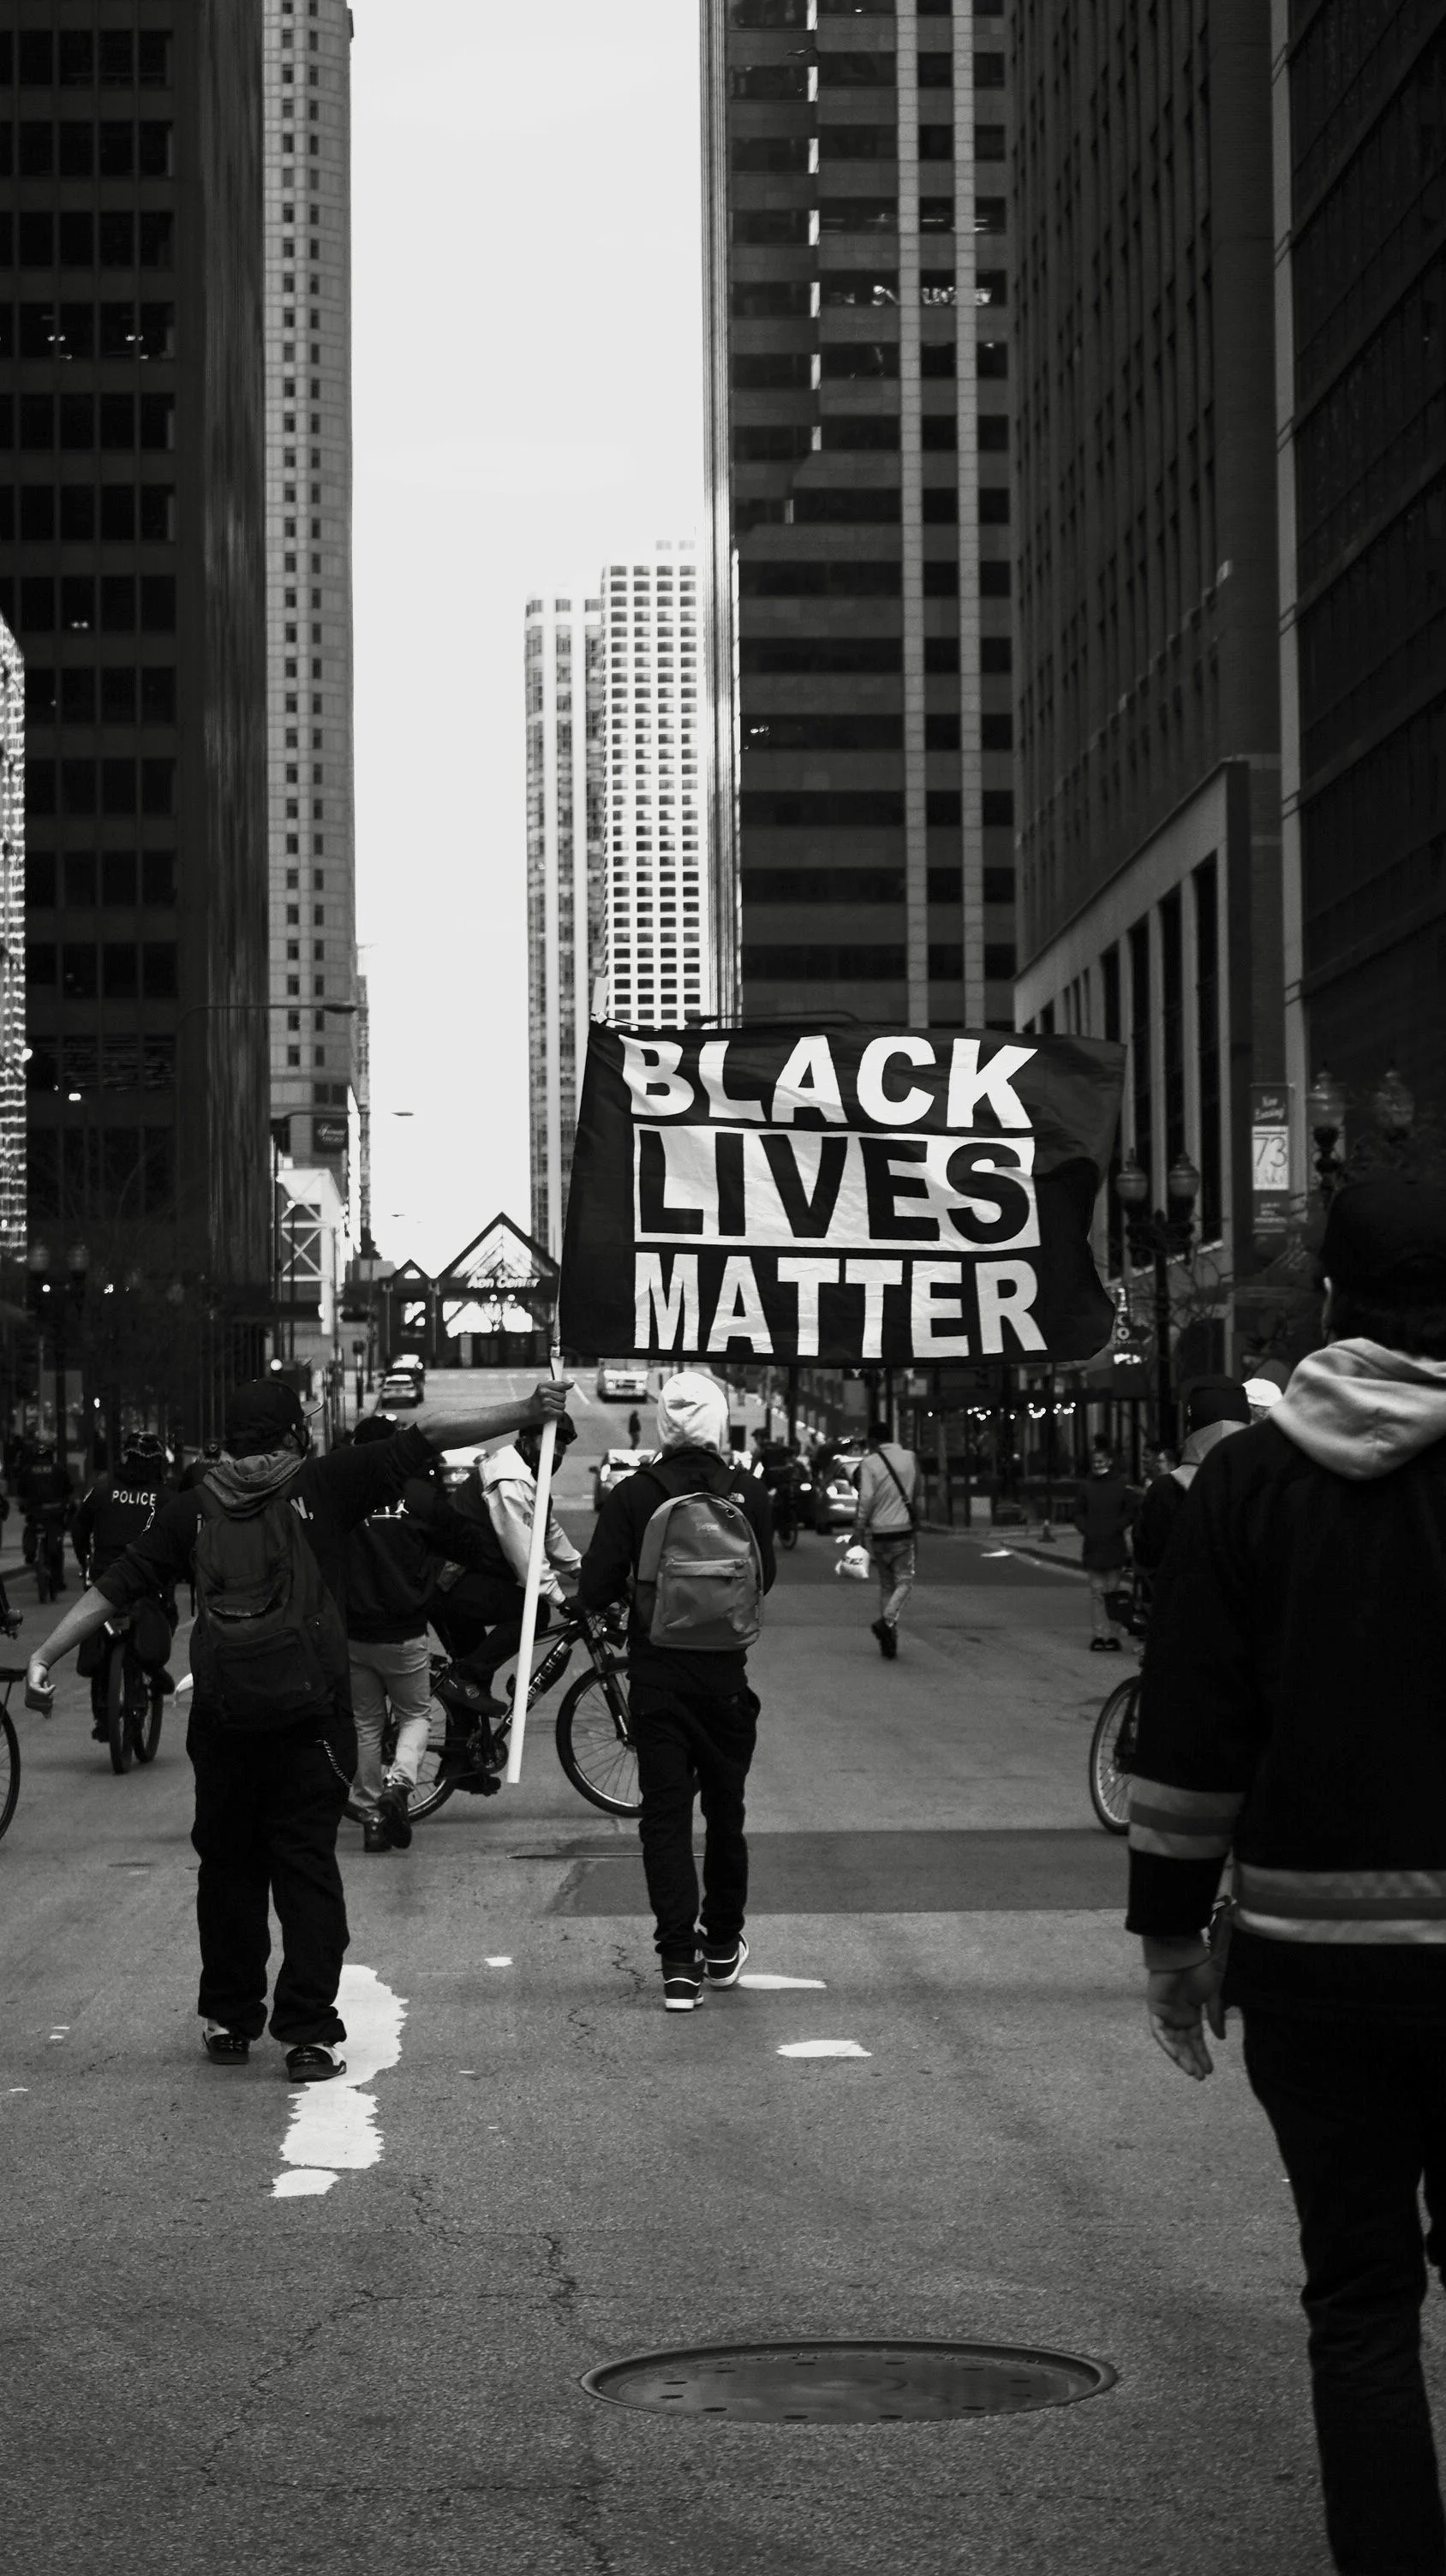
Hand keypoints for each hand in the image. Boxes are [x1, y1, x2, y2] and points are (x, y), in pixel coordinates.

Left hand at [25, 1657, 54, 1717]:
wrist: (38, 1668)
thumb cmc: (41, 1682)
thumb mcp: (45, 1695)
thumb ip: (46, 1706)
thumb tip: (48, 1718)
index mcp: (29, 1704)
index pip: (46, 1709)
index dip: (49, 1701)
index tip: (45, 1693)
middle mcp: (28, 1702)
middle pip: (46, 1705)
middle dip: (50, 1697)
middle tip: (45, 1688)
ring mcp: (29, 1695)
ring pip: (47, 1699)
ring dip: (50, 1692)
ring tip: (45, 1685)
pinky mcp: (32, 1688)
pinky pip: (45, 1694)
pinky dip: (51, 1689)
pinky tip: (53, 1686)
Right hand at [528, 1379, 573, 1422]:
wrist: (528, 1412)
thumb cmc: (538, 1400)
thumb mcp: (544, 1389)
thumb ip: (557, 1385)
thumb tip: (571, 1384)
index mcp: (543, 1386)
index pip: (560, 1385)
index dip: (567, 1385)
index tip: (571, 1384)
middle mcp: (544, 1393)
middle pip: (564, 1396)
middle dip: (560, 1399)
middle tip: (552, 1401)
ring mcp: (545, 1403)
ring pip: (563, 1405)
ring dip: (558, 1407)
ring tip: (550, 1407)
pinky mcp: (547, 1412)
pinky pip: (560, 1412)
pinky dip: (557, 1414)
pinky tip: (551, 1412)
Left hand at [1146, 1957, 1225, 2080]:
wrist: (1184, 1953)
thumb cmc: (1199, 1969)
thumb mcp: (1214, 1996)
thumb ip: (1216, 2017)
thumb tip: (1221, 2039)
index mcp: (1191, 2013)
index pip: (1196, 2040)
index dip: (1203, 2055)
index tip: (1211, 2070)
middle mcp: (1177, 2016)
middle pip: (1184, 2044)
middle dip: (1192, 2060)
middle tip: (1200, 2077)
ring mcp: (1165, 2013)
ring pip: (1171, 2042)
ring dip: (1180, 2057)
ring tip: (1191, 2071)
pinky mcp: (1155, 2009)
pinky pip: (1158, 2031)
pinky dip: (1166, 2044)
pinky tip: (1176, 2056)